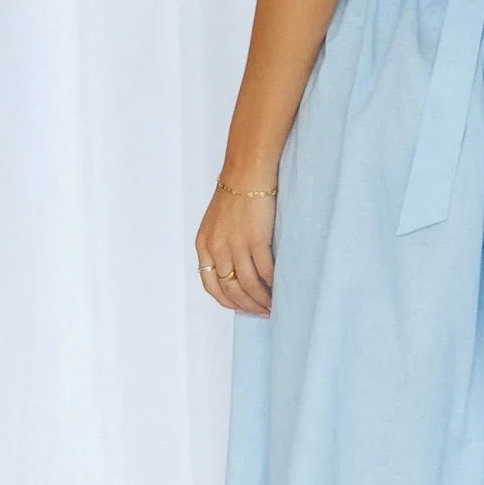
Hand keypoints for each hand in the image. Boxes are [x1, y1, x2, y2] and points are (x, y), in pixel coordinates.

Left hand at [195, 184, 275, 316]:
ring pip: (248, 285)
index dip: (227, 301)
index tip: (240, 308)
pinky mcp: (256, 240)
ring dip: (261, 299)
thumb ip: (220, 246)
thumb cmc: (235, 194)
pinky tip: (280, 288)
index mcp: (204, 245)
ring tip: (273, 305)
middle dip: (247, 305)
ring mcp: (236, 246)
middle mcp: (217, 249)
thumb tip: (234, 269)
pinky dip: (273, 284)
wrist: (247, 172)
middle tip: (262, 312)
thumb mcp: (216, 223)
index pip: (211, 285)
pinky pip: (265, 271)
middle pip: (231, 289)